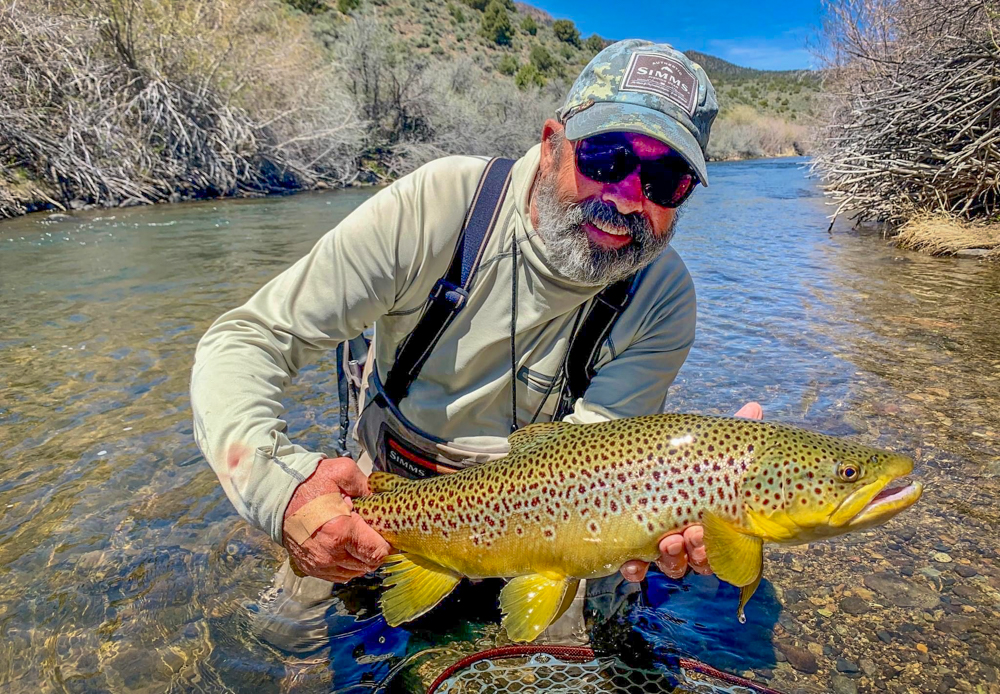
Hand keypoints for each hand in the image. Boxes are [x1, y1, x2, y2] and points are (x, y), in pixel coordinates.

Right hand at [282, 457, 390, 582]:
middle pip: (369, 565)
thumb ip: (367, 484)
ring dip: (361, 559)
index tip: (384, 531)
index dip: (386, 543)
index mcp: (341, 531)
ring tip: (357, 538)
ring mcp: (319, 564)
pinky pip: (339, 575)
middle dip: (375, 550)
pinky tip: (345, 547)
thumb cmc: (308, 483)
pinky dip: (346, 565)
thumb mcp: (342, 472)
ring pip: (355, 572)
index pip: (378, 552)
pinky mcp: (311, 568)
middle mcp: (330, 554)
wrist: (276, 495)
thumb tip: (380, 498)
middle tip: (371, 532)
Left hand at [620, 402, 763, 582]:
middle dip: (698, 552)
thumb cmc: (670, 455)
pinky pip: (633, 567)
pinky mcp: (627, 547)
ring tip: (665, 543)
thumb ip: (728, 432)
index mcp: (707, 517)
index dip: (718, 547)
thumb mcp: (698, 444)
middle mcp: (685, 535)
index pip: (721, 545)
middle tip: (691, 535)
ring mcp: (656, 543)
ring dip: (672, 560)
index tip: (709, 530)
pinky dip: (635, 568)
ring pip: (671, 564)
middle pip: (698, 558)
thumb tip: (755, 407)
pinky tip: (632, 562)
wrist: (622, 454)